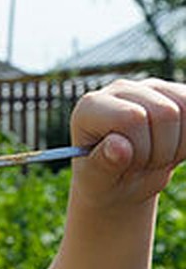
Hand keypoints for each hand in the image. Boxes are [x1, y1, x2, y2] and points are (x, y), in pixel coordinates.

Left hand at [69, 78, 185, 211]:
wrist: (124, 179)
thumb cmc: (106, 180)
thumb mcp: (98, 181)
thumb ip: (103, 164)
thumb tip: (117, 146)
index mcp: (90, 107)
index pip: (132, 119)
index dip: (139, 149)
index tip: (126, 164)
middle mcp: (119, 89)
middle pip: (165, 113)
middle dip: (160, 151)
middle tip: (141, 164)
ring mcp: (149, 87)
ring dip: (178, 145)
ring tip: (154, 156)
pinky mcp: (174, 92)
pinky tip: (172, 147)